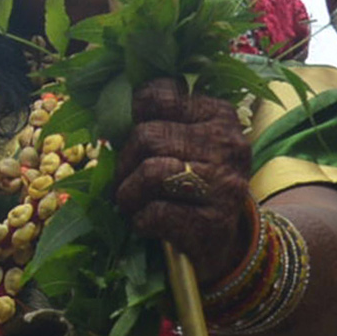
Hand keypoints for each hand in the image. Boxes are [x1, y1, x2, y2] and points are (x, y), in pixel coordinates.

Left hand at [115, 78, 252, 283]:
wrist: (226, 240)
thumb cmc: (196, 181)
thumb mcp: (191, 140)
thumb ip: (160, 120)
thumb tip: (110, 113)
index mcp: (218, 114)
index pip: (160, 95)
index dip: (135, 114)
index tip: (133, 135)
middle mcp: (226, 144)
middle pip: (147, 136)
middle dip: (125, 162)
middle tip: (123, 179)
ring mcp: (223, 184)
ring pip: (150, 172)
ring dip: (128, 192)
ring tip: (129, 202)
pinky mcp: (213, 222)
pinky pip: (156, 212)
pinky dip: (140, 219)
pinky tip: (145, 222)